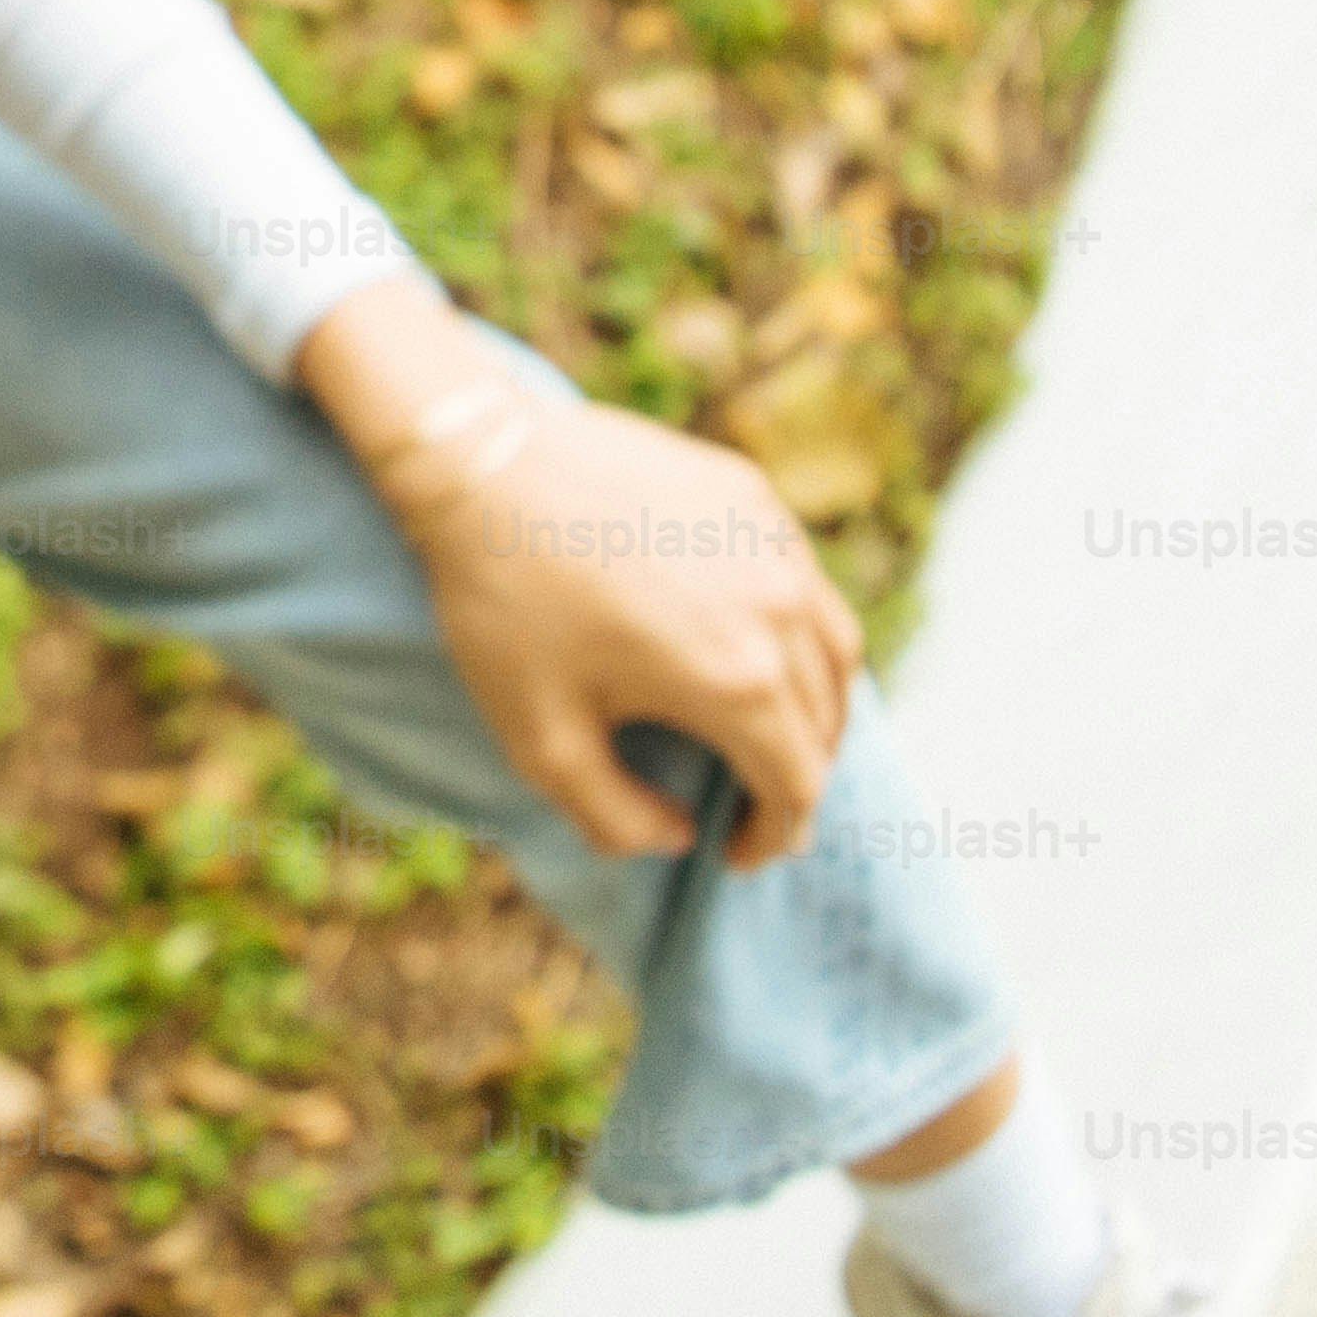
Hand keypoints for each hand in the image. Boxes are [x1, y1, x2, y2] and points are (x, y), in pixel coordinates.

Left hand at [295, 273, 863, 869]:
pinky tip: (752, 642)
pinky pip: (803, 580)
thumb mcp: (539, 740)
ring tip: (770, 733)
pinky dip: (797, 630)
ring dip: (814, 705)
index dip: (775, 834)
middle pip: (826, 720)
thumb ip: (613, 817)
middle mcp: (779, 610)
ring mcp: (773, 544)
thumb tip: (678, 836)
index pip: (797, 782)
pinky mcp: (751, 496)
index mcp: (738, 681)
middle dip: (795, 776)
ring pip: (834, 647)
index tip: (733, 853)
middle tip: (752, 804)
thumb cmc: (505, 604)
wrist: (483, 462)